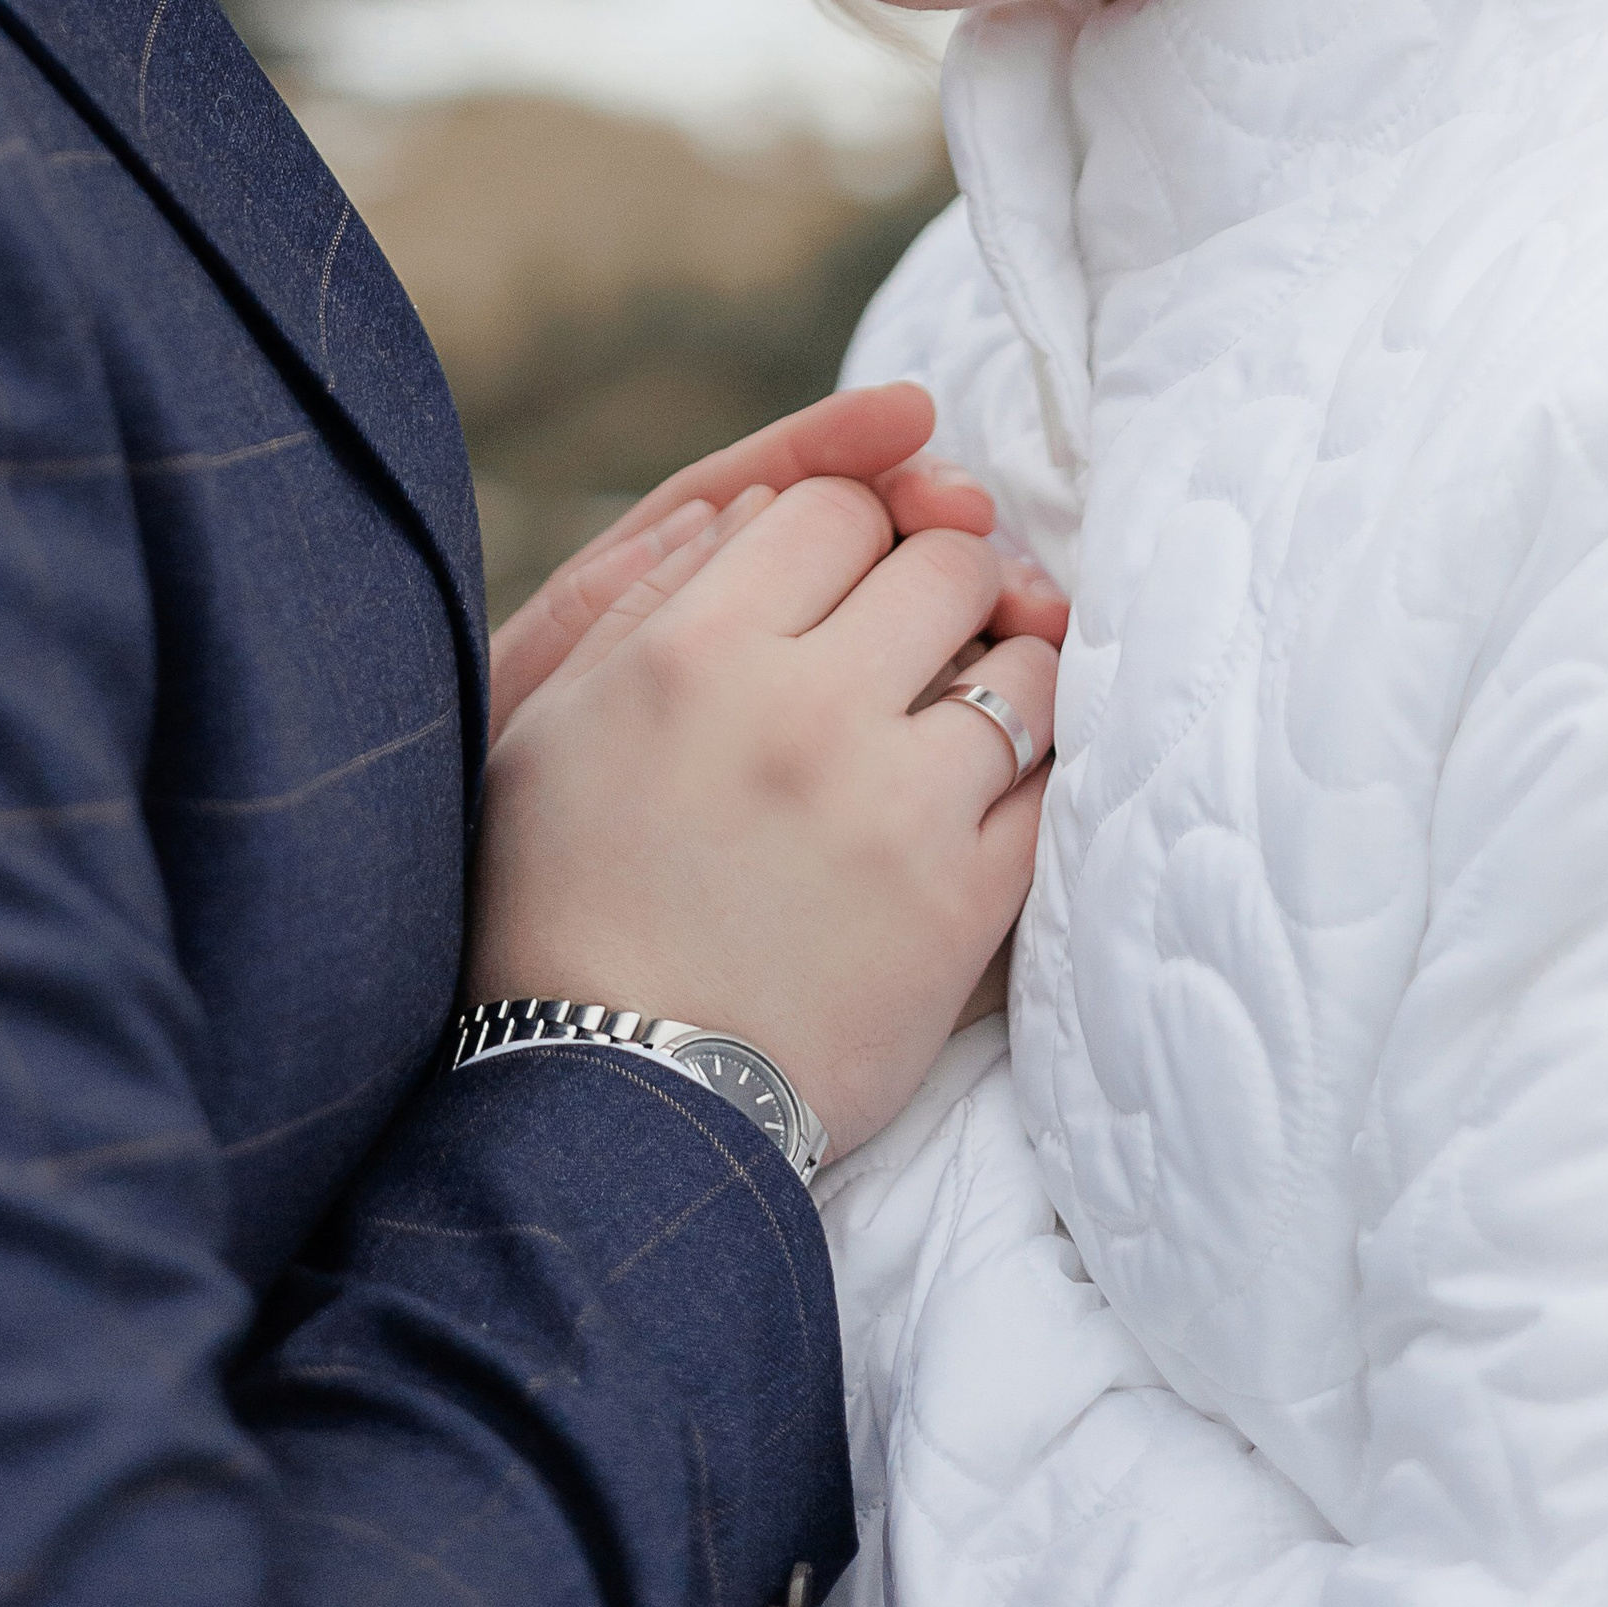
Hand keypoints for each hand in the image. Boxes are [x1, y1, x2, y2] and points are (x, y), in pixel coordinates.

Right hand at [470, 474, 1060, 1156]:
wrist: (614, 1100)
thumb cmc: (558, 902)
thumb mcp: (553, 722)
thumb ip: (652, 595)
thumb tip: (757, 505)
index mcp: (697, 649)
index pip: (833, 507)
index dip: (851, 525)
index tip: (849, 571)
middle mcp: (804, 709)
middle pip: (946, 563)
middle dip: (944, 579)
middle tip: (927, 625)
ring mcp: (897, 807)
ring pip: (1024, 667)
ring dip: (1006, 672)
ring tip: (968, 709)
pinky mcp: (963, 904)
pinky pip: (1054, 789)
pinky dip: (1037, 774)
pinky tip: (994, 790)